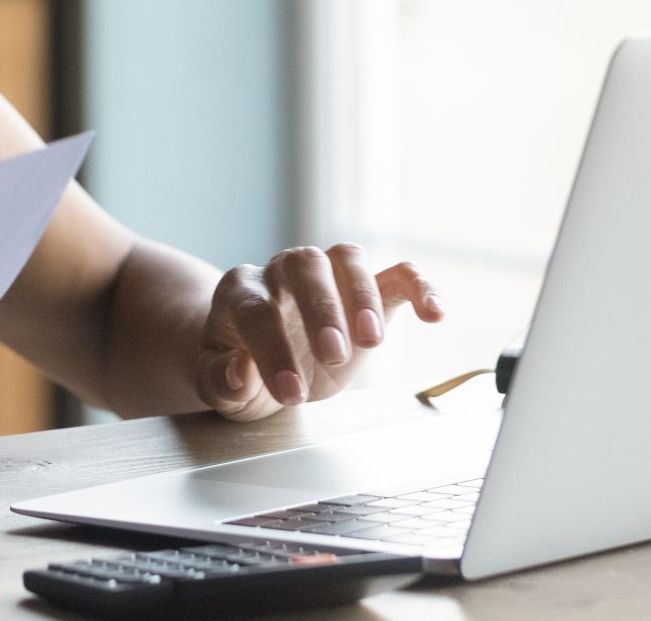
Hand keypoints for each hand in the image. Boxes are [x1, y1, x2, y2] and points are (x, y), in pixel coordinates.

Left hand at [191, 244, 443, 419]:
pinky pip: (395, 274)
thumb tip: (239, 369)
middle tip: (333, 355)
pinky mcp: (364, 292)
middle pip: (302, 265)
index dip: (271, 350)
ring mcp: (325, 277)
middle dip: (320, 308)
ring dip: (362, 294)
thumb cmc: (235, 369)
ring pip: (346, 257)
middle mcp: (280, 273)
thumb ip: (220, 380)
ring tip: (372, 339)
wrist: (256, 359)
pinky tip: (434, 314)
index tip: (290, 393)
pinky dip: (418, 286)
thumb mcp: (216, 386)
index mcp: (239, 293)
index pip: (256, 311)